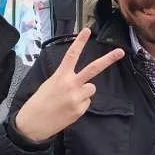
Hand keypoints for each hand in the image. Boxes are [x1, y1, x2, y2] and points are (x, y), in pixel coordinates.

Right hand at [12, 28, 124, 144]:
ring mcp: (76, 97)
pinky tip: (68, 109)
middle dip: (108, 60)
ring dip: (84, 92)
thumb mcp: (49, 84)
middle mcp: (70, 84)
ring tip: (69, 99)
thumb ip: (65, 79)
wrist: (33, 123)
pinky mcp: (80, 110)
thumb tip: (80, 81)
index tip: (87, 31)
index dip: (80, 42)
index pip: (72, 54)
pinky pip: (86, 102)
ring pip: (91, 88)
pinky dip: (80, 104)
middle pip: (93, 68)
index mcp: (60, 75)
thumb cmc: (39, 103)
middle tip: (120, 52)